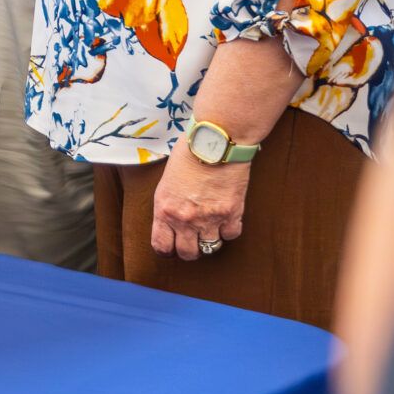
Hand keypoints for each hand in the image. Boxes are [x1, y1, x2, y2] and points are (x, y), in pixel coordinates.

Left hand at [151, 143, 250, 262]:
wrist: (215, 140)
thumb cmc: (189, 153)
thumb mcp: (167, 181)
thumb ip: (169, 204)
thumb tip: (171, 220)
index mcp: (164, 209)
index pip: (161, 246)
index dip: (167, 250)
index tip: (172, 247)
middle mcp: (185, 219)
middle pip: (188, 253)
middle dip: (190, 249)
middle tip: (194, 240)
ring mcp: (209, 218)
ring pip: (211, 248)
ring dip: (211, 239)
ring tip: (211, 227)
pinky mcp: (232, 212)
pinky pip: (231, 235)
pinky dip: (230, 229)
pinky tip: (227, 218)